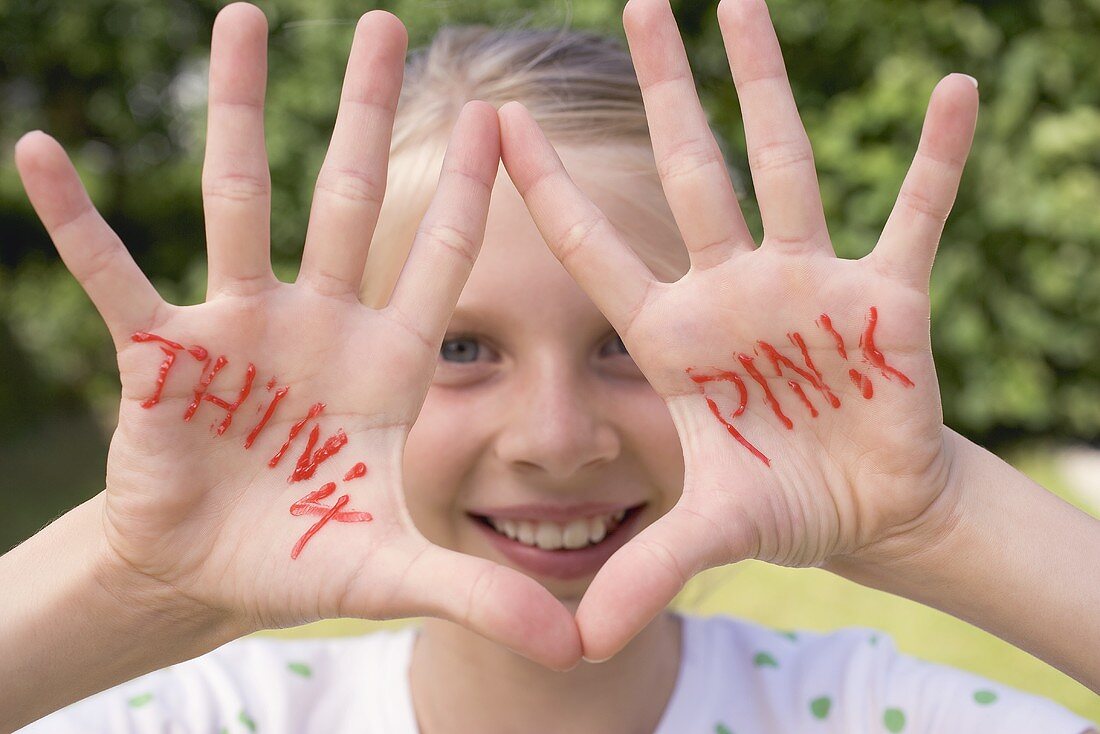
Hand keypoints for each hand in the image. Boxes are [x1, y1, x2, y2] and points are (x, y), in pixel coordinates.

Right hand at [15, 3, 578, 669]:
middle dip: (369, 116)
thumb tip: (575, 647)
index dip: (472, 194)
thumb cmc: (313, 554)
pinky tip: (43, 150)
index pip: (443, 262)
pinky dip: (82, 221)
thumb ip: (479, 591)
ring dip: (240, 116)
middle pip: (352, 201)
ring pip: (243, 205)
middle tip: (386, 24)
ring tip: (243, 18)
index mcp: (389, 363)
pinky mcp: (163, 356)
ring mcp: (241, 329)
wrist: (220, 569)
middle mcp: (321, 324)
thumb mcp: (398, 570)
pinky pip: (116, 276)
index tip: (502, 116)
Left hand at [499, 0, 977, 659]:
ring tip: (743, 0)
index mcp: (675, 334)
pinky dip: (935, 159)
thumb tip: (571, 648)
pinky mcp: (887, 294)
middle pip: (692, 170)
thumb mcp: (705, 535)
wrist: (862, 506)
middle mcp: (733, 287)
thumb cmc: (776, 502)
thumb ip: (644, 572)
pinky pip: (914, 211)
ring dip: (769, 84)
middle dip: (666, 90)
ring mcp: (809, 281)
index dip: (550, 190)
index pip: (597, 250)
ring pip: (786, 163)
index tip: (497, 121)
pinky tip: (954, 90)